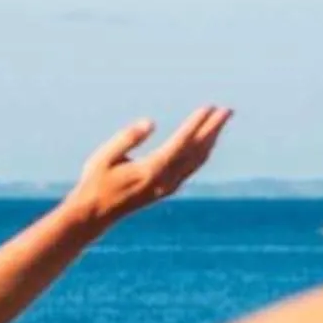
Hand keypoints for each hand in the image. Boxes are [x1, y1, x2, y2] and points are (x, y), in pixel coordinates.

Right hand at [66, 106, 233, 228]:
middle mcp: (166, 180)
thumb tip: (150, 122)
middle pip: (197, 151)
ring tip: (221, 120)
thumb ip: (128, 138)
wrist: (95, 214)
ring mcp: (169, 186)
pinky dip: (203, 151)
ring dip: (212, 139)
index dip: (197, 124)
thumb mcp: (105, 156)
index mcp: (151, 170)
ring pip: (198, 160)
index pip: (181, 143)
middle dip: (214, 129)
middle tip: (228, 110)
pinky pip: (192, 167)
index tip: (209, 107)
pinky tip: (207, 141)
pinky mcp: (167, 189)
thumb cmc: (96, 181)